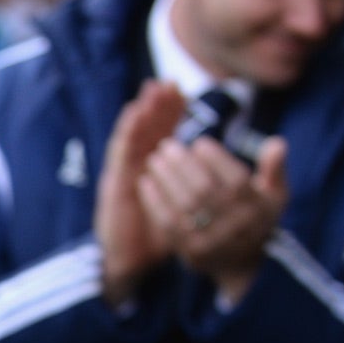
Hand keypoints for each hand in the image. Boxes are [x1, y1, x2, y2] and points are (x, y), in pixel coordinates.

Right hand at [96, 80, 189, 304]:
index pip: (164, 135)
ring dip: (142, 111)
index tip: (183, 90)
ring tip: (151, 88)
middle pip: (149, 129)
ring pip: (135, 134)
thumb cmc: (157, 237)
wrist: (130, 261)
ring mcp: (125, 173)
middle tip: (168, 80)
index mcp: (155, 171)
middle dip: (158, 105)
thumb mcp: (187, 209)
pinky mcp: (114, 182)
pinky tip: (134, 113)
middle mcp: (138, 167)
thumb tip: (229, 179)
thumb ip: (202, 191)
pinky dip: (127, 130)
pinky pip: (121, 151)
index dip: (172, 114)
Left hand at [138, 134, 288, 304]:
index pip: (235, 181)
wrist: (244, 264)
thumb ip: (275, 168)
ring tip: (154, 160)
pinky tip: (145, 183)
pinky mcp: (191, 252)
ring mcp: (213, 242)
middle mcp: (237, 226)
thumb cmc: (256, 217)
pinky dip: (155, 202)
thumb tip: (277, 143)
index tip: (198, 143)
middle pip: (205, 191)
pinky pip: (168, 224)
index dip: (215, 159)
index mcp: (258, 208)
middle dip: (183, 164)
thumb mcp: (274, 194)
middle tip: (168, 145)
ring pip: (184, 206)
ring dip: (166, 179)